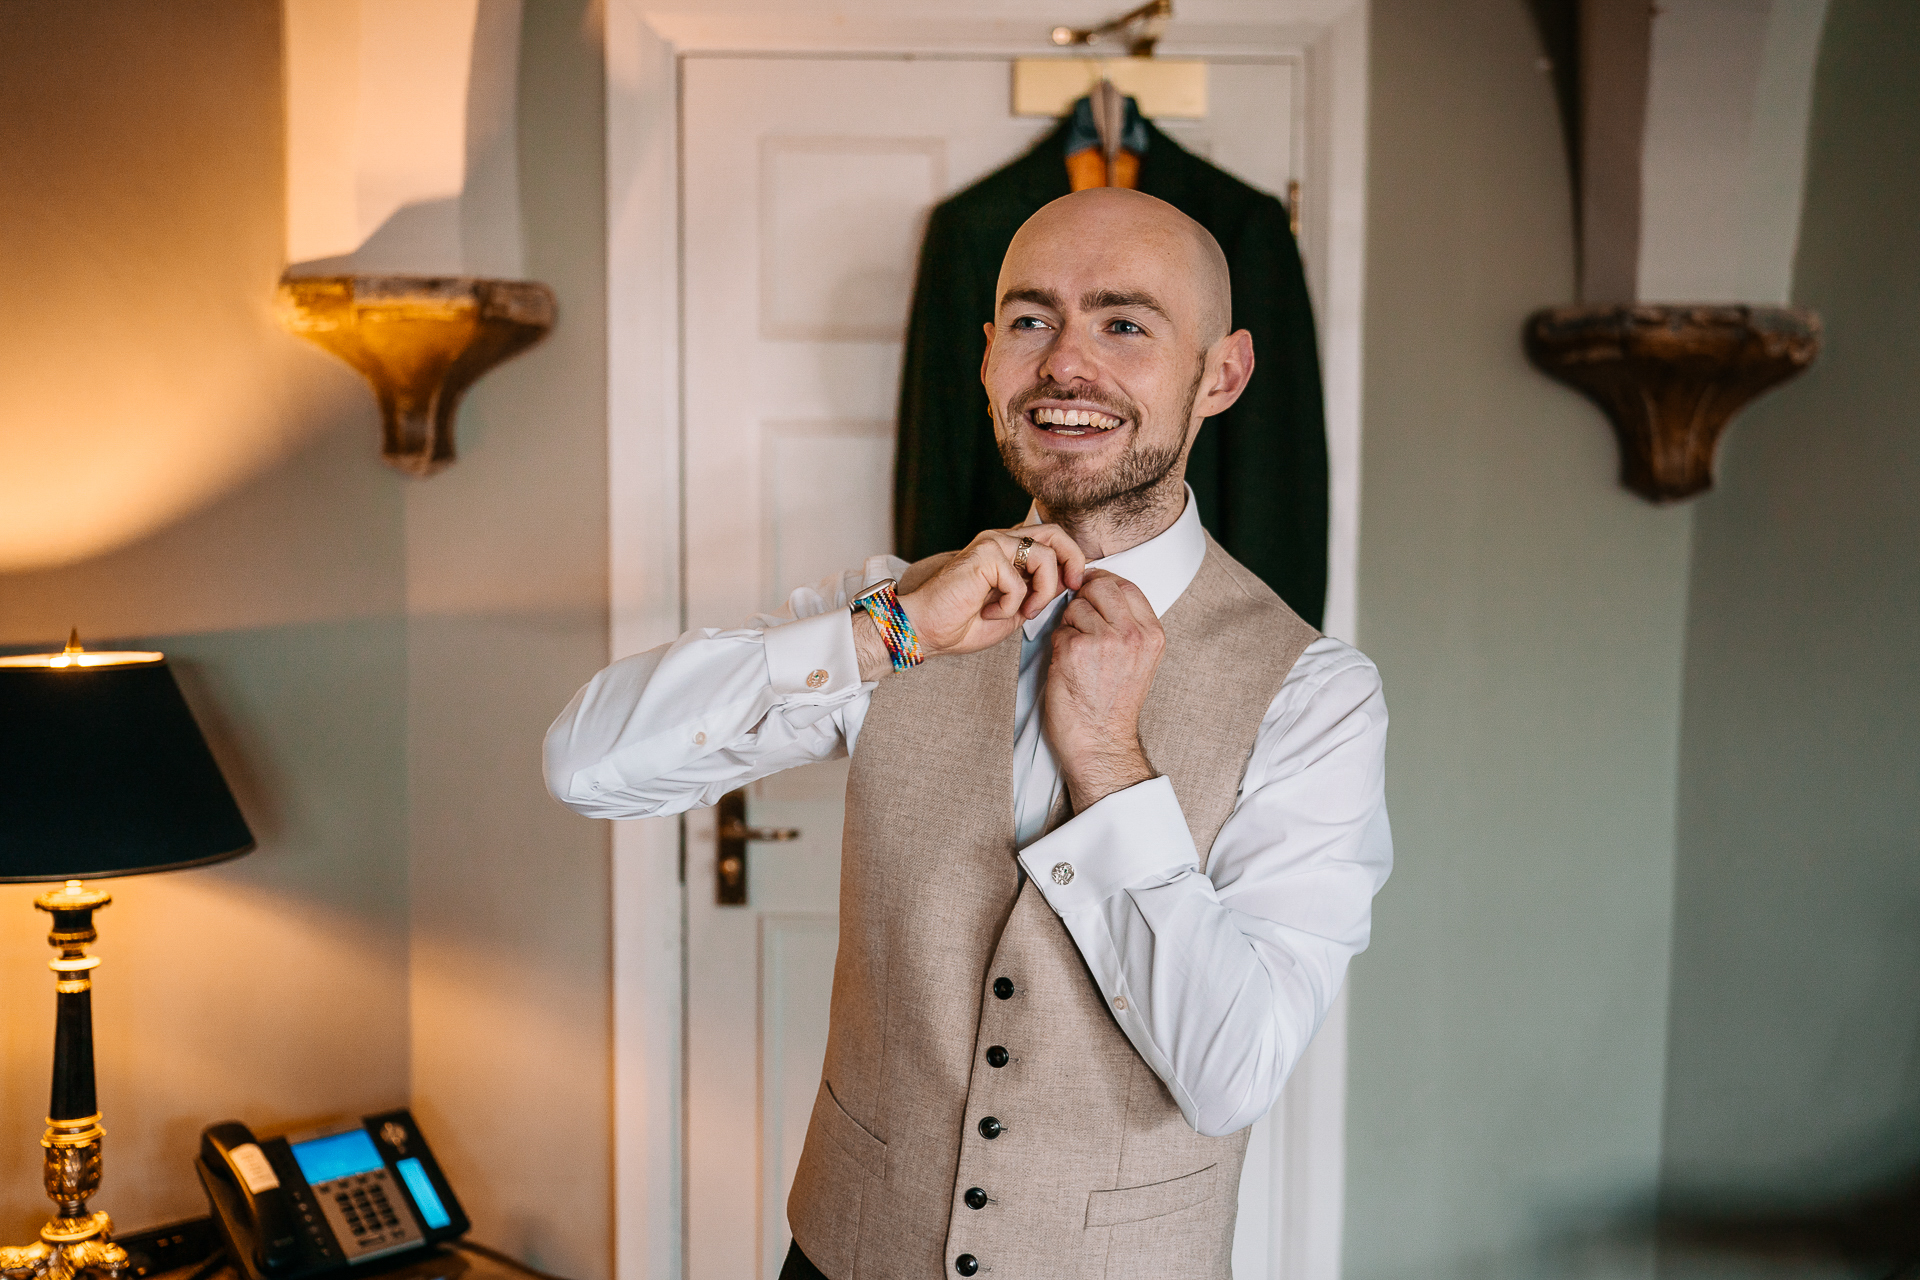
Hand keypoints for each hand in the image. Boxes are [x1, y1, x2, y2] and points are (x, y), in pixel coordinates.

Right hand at [880, 525, 1087, 668]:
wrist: (927, 629)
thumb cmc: (963, 622)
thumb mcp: (1016, 608)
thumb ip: (1039, 591)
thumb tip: (1068, 581)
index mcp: (1009, 549)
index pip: (1053, 539)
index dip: (1073, 559)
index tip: (1074, 586)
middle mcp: (1001, 540)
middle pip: (1056, 533)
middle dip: (1073, 561)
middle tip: (1071, 587)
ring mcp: (992, 544)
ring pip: (1045, 557)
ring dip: (1042, 593)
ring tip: (1022, 612)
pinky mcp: (984, 555)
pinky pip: (1019, 582)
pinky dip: (1011, 606)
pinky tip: (989, 613)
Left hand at [1043, 570, 1163, 808]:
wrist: (1100, 742)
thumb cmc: (1114, 705)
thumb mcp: (1140, 661)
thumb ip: (1129, 625)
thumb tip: (1100, 591)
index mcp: (1152, 635)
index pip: (1126, 585)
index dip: (1104, 584)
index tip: (1092, 593)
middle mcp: (1132, 635)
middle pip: (1100, 587)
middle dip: (1084, 599)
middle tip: (1080, 624)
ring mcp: (1103, 641)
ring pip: (1076, 607)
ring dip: (1069, 625)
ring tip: (1078, 654)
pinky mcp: (1075, 650)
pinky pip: (1059, 629)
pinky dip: (1058, 643)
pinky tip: (1067, 665)